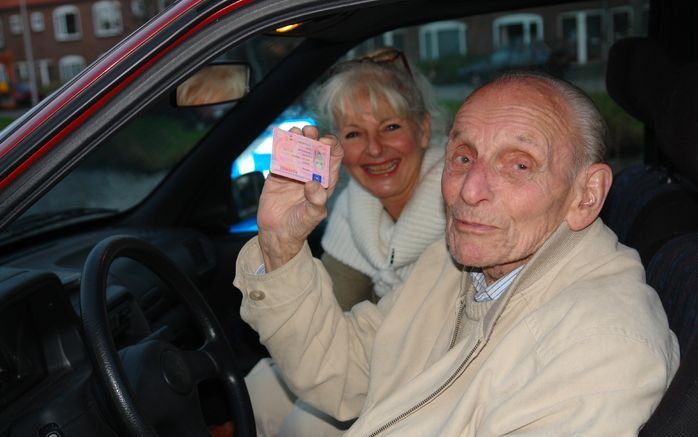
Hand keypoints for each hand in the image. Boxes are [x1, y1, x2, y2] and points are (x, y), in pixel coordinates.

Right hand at [257, 125, 342, 270]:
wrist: (277, 233)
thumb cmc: (300, 226)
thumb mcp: (313, 216)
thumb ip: (317, 202)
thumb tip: (312, 183)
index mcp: (325, 179)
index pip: (334, 155)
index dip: (332, 145)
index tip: (324, 142)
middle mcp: (311, 171)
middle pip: (315, 146)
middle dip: (313, 136)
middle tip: (308, 131)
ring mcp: (294, 170)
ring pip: (297, 147)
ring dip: (297, 137)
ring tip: (295, 132)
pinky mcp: (277, 173)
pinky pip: (279, 155)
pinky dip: (280, 147)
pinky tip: (280, 141)